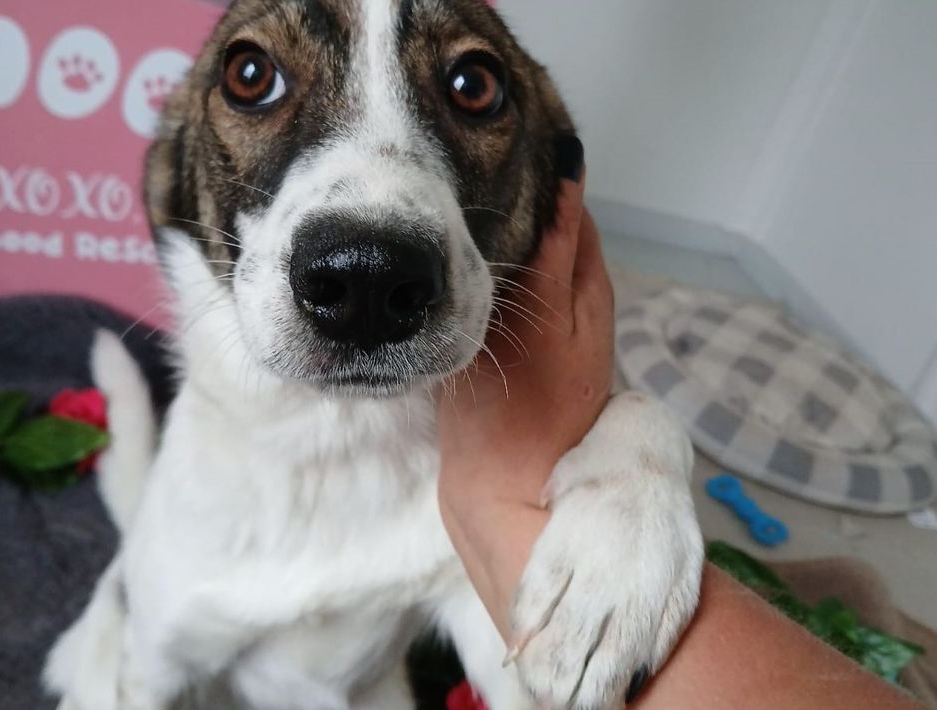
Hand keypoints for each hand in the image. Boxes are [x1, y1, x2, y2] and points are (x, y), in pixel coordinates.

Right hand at [437, 163, 615, 636]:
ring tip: (439, 207)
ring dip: (484, 237)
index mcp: (585, 287)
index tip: (493, 145)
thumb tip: (569, 176)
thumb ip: (557, 252)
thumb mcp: (546, 322)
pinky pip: (489, 296)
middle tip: (452, 171)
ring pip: (512, 264)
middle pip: (541, 232)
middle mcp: (566, 304)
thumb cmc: (529, 411)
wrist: (510, 495)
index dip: (538, 173)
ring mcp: (534, 331)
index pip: (568, 208)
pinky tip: (436, 266)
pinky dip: (470, 274)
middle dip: (507, 200)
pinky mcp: (504, 354)